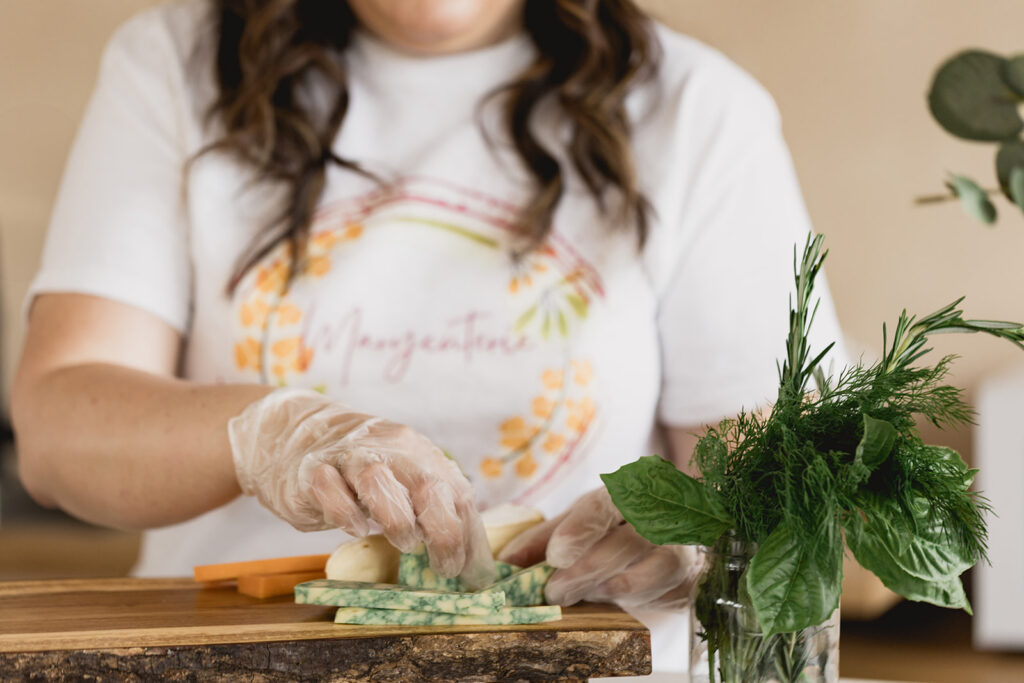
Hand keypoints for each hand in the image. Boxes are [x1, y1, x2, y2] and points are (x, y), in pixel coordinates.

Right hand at [228, 388, 494, 587]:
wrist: (295, 434)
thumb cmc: (361, 472)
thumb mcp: (404, 485)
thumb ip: (437, 516)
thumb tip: (474, 571)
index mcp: (422, 455)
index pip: (458, 493)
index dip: (467, 536)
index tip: (464, 571)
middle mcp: (392, 450)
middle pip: (428, 486)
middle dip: (443, 531)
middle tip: (442, 565)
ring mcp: (351, 457)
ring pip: (379, 482)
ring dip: (397, 520)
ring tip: (404, 542)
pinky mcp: (314, 470)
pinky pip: (330, 490)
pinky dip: (345, 514)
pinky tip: (356, 528)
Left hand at [498, 488, 699, 608]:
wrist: (665, 542)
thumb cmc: (613, 529)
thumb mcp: (577, 524)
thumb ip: (543, 539)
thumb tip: (507, 559)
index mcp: (627, 488)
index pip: (605, 503)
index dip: (580, 529)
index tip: (554, 556)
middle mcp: (661, 509)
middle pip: (630, 538)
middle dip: (588, 568)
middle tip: (554, 591)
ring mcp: (684, 542)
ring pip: (658, 565)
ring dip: (615, 586)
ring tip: (582, 596)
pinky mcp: (694, 575)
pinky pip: (673, 591)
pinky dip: (643, 599)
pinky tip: (616, 601)